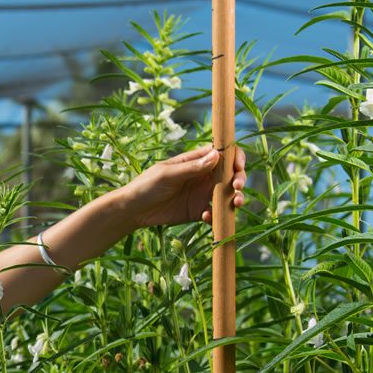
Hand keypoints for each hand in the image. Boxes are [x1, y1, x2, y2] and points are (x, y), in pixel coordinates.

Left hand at [121, 142, 247, 228]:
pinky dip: (217, 216)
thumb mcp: (168, 174)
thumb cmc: (146, 185)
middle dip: (240, 179)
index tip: (238, 167)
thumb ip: (191, 168)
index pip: (223, 154)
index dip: (235, 158)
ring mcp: (202, 194)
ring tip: (235, 205)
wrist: (133, 210)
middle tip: (237, 188)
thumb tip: (216, 156)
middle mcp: (203, 176)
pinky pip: (215, 213)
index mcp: (196, 161)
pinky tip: (206, 217)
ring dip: (235, 199)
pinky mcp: (198, 211)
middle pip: (231, 174)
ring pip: (227, 195)